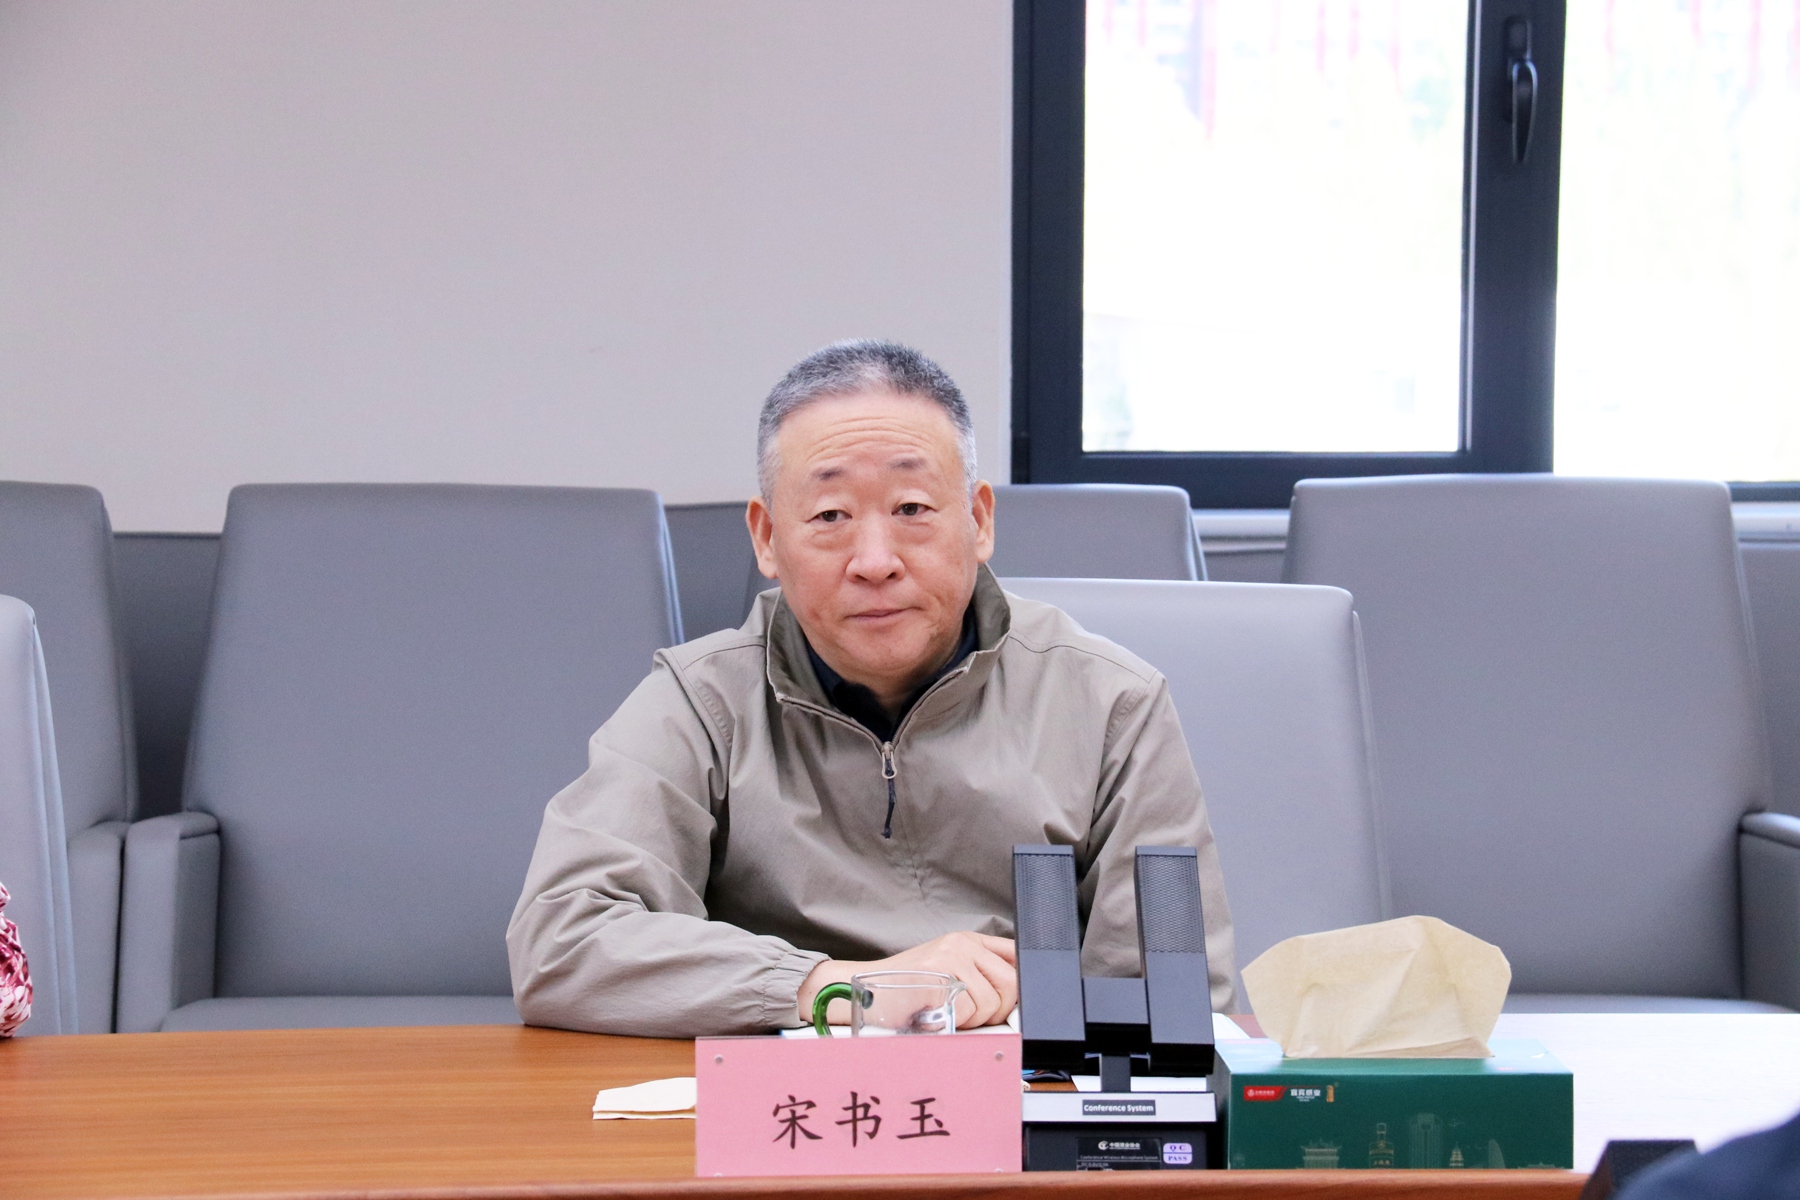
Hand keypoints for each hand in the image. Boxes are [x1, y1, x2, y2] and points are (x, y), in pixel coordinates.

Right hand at [796, 931, 1017, 1029]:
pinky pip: (969, 1009)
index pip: (1015, 954)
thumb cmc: (902, 985)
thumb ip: (976, 973)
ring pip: (992, 1001)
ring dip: (976, 1020)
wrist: (858, 986)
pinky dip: (958, 1022)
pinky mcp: (938, 978)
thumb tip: (1013, 994)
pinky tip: (940, 1016)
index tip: (1014, 1002)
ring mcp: (949, 959)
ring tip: (952, 1015)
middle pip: (1011, 982)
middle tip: (976, 1016)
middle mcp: (961, 945)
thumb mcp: (944, 968)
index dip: (1020, 983)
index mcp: (966, 940)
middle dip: (999, 1009)